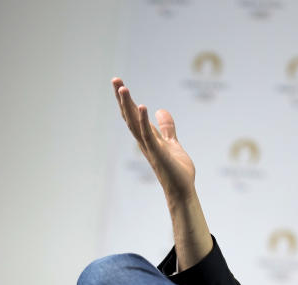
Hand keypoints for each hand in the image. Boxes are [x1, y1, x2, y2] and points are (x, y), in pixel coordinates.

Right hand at [111, 77, 211, 269]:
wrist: (182, 191)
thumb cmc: (177, 170)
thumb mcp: (172, 143)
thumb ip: (166, 128)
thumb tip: (161, 110)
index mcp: (147, 138)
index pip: (134, 116)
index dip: (127, 101)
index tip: (120, 84)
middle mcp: (145, 142)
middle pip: (130, 117)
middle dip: (122, 99)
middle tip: (115, 80)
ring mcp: (150, 148)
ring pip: (135, 124)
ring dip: (128, 106)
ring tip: (123, 88)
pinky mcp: (159, 153)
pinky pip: (149, 136)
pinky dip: (144, 122)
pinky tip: (142, 107)